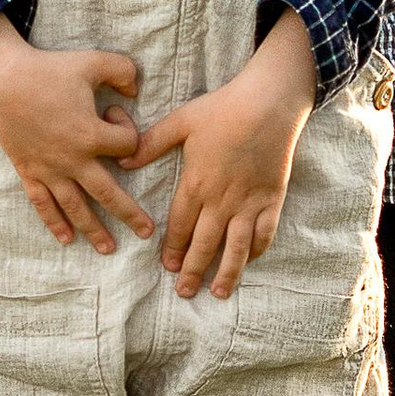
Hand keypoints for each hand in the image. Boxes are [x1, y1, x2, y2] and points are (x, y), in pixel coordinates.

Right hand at [0, 18, 154, 251]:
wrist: (1, 79)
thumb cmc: (48, 69)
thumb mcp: (92, 61)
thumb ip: (124, 70)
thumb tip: (136, 89)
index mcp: (90, 134)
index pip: (127, 146)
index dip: (128, 128)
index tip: (114, 111)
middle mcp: (73, 160)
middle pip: (109, 193)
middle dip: (129, 214)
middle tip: (146, 233)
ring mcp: (50, 170)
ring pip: (76, 207)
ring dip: (94, 229)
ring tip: (108, 249)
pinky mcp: (29, 172)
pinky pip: (43, 204)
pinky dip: (54, 223)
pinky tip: (65, 239)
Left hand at [129, 10, 316, 298]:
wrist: (268, 103)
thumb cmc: (223, 109)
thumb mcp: (181, 121)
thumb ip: (151, 143)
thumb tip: (123, 159)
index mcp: (196, 183)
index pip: (180, 226)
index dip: (173, 248)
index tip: (167, 266)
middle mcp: (221, 200)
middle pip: (205, 244)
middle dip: (193, 270)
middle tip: (184, 291)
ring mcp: (249, 202)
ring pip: (236, 247)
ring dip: (226, 272)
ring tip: (218, 293)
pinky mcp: (271, 199)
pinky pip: (265, 232)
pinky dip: (257, 250)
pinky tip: (250, 261)